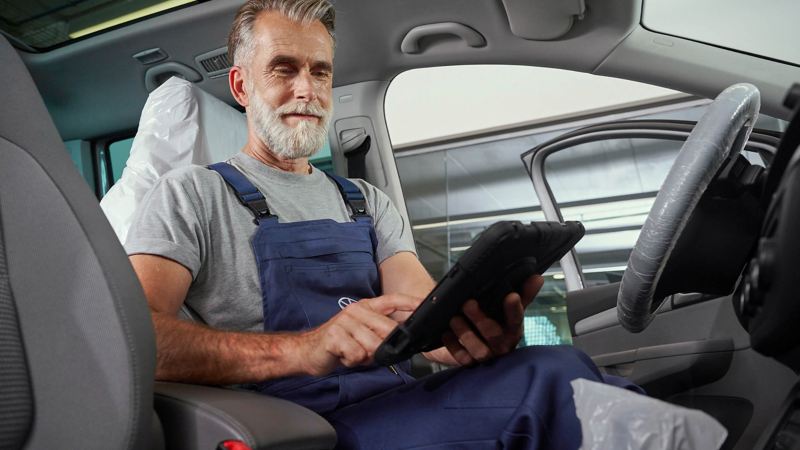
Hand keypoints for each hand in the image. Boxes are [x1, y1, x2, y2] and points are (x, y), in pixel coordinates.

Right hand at [295, 293, 422, 375]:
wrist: (307, 351)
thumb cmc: (339, 344)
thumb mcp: (362, 334)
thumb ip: (380, 333)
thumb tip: (402, 339)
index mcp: (365, 307)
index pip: (392, 300)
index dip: (410, 302)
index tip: (426, 304)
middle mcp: (355, 311)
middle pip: (387, 328)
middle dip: (384, 346)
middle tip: (369, 353)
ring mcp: (344, 322)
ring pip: (372, 345)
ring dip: (366, 357)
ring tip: (353, 354)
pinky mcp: (334, 336)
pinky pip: (356, 354)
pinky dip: (352, 361)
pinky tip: (343, 357)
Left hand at [430, 275, 543, 365]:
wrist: (460, 332)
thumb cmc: (487, 316)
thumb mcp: (501, 302)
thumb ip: (520, 292)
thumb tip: (537, 277)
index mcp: (512, 328)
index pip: (517, 319)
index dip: (514, 309)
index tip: (511, 296)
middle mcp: (501, 344)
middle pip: (495, 336)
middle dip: (482, 320)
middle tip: (468, 303)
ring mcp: (486, 355)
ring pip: (480, 350)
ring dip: (466, 333)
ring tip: (454, 318)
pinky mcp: (468, 362)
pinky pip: (462, 358)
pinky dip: (453, 345)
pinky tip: (446, 333)